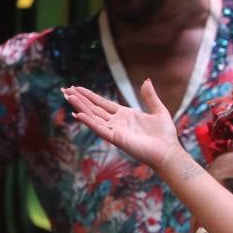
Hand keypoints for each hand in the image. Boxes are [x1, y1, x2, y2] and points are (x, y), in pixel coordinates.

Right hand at [63, 80, 182, 170]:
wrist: (168, 151)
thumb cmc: (165, 135)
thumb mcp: (158, 110)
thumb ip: (150, 96)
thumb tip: (146, 80)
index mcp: (125, 115)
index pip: (102, 103)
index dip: (89, 95)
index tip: (76, 88)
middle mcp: (117, 122)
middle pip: (94, 108)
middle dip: (79, 99)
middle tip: (64, 90)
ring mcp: (115, 130)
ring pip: (93, 117)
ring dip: (81, 107)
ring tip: (68, 97)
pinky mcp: (117, 139)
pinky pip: (100, 129)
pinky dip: (89, 122)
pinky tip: (79, 114)